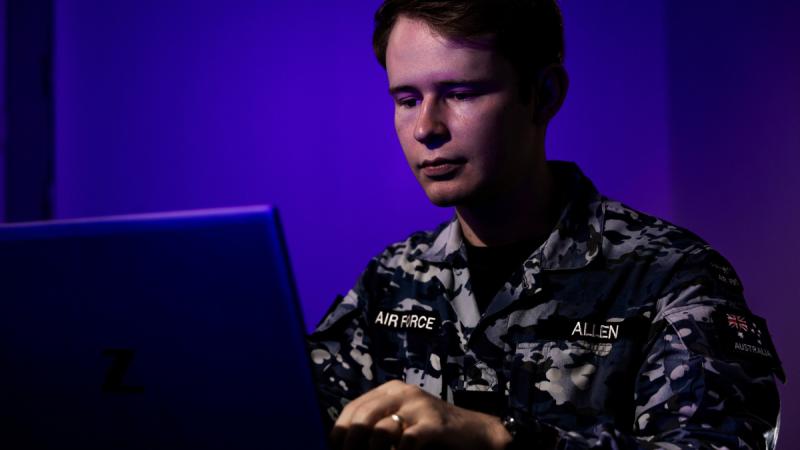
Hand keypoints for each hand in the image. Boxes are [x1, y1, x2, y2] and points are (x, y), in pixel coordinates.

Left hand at [330, 380, 511, 449]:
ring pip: (381, 431)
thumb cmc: (431, 430)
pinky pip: (407, 442)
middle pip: (362, 418)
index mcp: (390, 390)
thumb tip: (346, 442)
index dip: (340, 432)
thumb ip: (377, 424)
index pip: (353, 407)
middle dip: (351, 445)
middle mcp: (403, 393)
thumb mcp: (402, 420)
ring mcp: (419, 407)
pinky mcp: (434, 424)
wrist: (473, 432)